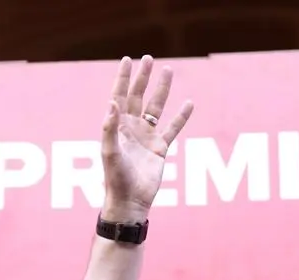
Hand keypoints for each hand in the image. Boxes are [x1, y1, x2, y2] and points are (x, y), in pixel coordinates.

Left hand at [100, 55, 193, 221]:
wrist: (130, 201)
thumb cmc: (116, 179)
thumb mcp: (110, 152)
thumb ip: (110, 128)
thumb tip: (112, 102)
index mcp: (117, 127)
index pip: (120, 96)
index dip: (123, 78)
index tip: (127, 59)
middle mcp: (131, 129)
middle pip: (138, 97)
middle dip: (143, 78)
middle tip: (148, 59)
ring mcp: (146, 137)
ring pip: (156, 108)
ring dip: (162, 90)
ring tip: (168, 70)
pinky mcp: (159, 149)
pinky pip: (173, 128)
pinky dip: (181, 117)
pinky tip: (189, 103)